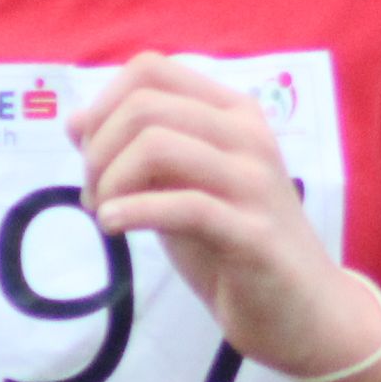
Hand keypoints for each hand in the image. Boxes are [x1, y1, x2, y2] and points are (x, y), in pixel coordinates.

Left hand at [68, 53, 380, 378]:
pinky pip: (182, 205)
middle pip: (145, 106)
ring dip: (111, 181)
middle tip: (94, 196)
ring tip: (105, 215)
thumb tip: (74, 121)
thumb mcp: (182, 188)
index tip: (89, 153)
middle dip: (99, 150)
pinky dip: (133, 211)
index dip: (104, 105)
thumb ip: (139, 153)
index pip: (152, 69)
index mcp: (233, 114)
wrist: (305, 312)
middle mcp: (249, 136)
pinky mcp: (252, 234)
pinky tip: (113, 227)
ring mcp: (254, 183)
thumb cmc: (237, 245)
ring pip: (158, 146)